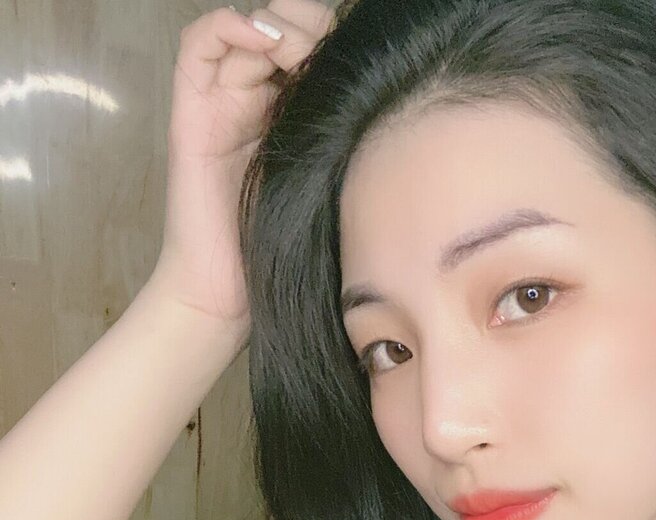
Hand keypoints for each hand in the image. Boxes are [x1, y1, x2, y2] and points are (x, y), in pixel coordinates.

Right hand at [150, 0, 334, 326]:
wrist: (230, 287)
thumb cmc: (288, 241)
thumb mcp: (336, 174)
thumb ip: (351, 129)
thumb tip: (396, 86)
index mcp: (295, 109)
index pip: (315, 39)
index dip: (334, 32)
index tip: (360, 55)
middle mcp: (257, 95)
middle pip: (282, 22)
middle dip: (309, 23)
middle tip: (327, 53)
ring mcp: (223, 99)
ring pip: (246, 25)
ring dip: (278, 27)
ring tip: (297, 54)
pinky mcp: (191, 110)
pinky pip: (200, 44)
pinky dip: (231, 26)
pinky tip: (266, 43)